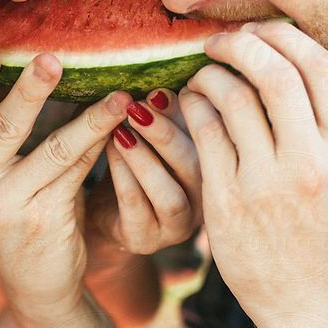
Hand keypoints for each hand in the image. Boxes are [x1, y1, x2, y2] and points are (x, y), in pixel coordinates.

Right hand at [0, 45, 130, 325]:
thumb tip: (36, 66)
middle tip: (52, 58)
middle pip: (5, 124)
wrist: (36, 283)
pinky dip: (100, 143)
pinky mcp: (39, 219)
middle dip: (32, 89)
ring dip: (92, 118)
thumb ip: (1, 131)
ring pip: (54, 148)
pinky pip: (77, 170)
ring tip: (119, 96)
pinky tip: (118, 126)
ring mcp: (1, 205)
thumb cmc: (22, 211)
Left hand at [86, 88, 201, 254]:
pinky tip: (109, 150)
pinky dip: (123, 177)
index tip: (161, 89)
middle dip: (166, 133)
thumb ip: (164, 112)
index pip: (220, 140)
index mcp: (217, 166)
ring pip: (170, 195)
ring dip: (144, 159)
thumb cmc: (137, 160)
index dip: (195, 114)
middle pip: (198, 167)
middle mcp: (206, 200)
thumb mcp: (155, 133)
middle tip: (138, 106)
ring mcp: (178, 226)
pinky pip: (137, 210)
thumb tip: (162, 87)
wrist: (107, 211)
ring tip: (120, 131)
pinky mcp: (146, 240)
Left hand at [180, 21, 327, 327]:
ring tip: (200, 78)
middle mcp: (310, 161)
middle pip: (272, 73)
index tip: (256, 32)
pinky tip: (188, 104)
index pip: (317, 66)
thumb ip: (314, 117)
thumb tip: (279, 52)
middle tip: (216, 44)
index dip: (281, 36)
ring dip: (208, 75)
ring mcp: (267, 182)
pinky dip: (191, 105)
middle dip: (239, 45)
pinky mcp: (227, 200)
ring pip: (231, 97)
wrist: (301, 295)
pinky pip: (202, 130)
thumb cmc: (312, 220)